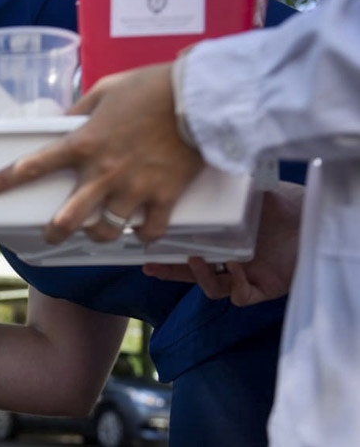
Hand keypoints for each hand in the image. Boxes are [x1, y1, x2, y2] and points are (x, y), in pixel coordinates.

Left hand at [0, 62, 204, 243]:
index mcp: (83, 143)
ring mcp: (133, 188)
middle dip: (53, 232)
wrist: (200, 96)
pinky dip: (142, 235)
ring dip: (97, 236)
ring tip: (97, 234)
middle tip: (50, 235)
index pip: (33, 166)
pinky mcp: (164, 196)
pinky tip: (139, 233)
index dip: (3, 181)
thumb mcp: (106, 90)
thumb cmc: (152, 87)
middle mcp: (102, 172)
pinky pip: (148, 230)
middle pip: (67, 217)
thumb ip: (80, 110)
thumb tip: (63, 122)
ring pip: (105, 230)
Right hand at [143, 181, 302, 305]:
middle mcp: (229, 259)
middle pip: (191, 272)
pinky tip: (236, 268)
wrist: (312, 216)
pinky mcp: (264, 287)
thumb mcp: (246, 191)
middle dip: (169, 272)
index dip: (165, 254)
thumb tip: (199, 162)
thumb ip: (222, 187)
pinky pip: (241, 296)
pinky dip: (236, 286)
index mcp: (220, 240)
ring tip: (198, 260)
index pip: (186, 250)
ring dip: (202, 277)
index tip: (145, 251)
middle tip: (152, 265)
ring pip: (213, 288)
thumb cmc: (282, 203)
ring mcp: (245, 275)